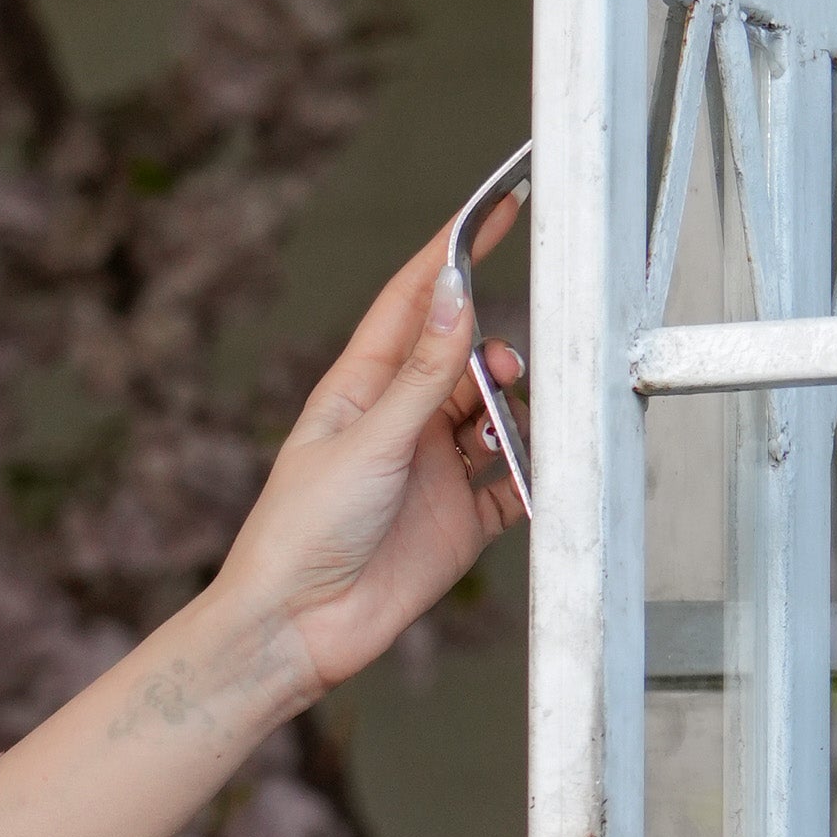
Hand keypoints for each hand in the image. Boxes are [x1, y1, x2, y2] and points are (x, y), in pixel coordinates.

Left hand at [204, 223, 523, 716]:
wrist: (296, 631)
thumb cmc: (301, 535)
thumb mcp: (368, 441)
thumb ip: (424, 374)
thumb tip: (456, 294)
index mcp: (361, 390)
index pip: (415, 300)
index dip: (456, 250)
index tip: (501, 205)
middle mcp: (401, 423)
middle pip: (467, 356)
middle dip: (496, 350)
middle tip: (504, 369)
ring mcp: (434, 470)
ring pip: (499, 413)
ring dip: (516, 408)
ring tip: (508, 429)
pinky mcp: (462, 520)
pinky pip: (518, 481)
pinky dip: (536, 471)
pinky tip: (539, 469)